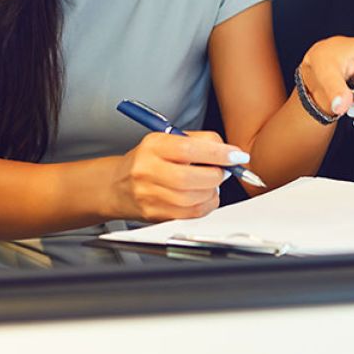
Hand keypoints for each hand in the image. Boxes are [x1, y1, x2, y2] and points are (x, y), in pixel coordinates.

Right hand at [107, 131, 248, 221]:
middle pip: (191, 178)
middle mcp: (148, 170)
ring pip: (192, 199)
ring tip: (210, 181)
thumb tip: (229, 152)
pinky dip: (205, 205)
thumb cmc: (149, 159)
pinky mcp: (155, 215)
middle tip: (224, 170)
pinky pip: (190, 214)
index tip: (236, 155)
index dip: (218, 153)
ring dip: (212, 191)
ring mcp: (149, 195)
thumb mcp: (168, 139)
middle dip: (216, 175)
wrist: (117, 185)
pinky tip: (203, 195)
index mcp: (154, 146)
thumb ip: (199, 141)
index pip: (189, 149)